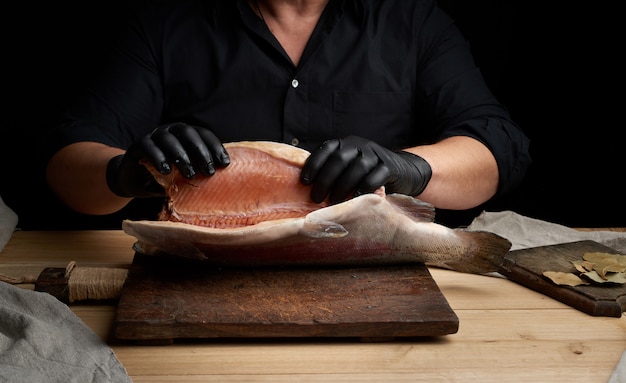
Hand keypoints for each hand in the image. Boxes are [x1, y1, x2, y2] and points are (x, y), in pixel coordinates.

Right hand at [106, 122, 229, 197]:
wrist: (134, 180)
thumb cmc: (165, 178)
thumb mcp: (183, 177)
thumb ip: (197, 175)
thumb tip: (221, 187)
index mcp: (185, 135)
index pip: (203, 134)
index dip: (215, 147)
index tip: (224, 164)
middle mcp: (171, 131)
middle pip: (188, 133)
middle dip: (201, 151)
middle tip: (209, 172)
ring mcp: (154, 136)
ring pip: (168, 139)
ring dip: (181, 156)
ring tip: (190, 174)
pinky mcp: (138, 145)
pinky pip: (148, 147)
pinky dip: (158, 158)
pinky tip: (166, 171)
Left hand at [300, 136, 431, 203]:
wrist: (404, 171)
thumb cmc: (369, 174)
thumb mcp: (350, 167)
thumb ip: (334, 172)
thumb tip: (308, 190)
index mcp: (346, 144)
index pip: (327, 149)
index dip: (314, 164)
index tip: (304, 181)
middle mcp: (360, 145)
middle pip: (339, 159)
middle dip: (325, 179)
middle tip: (316, 198)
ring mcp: (376, 155)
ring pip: (357, 167)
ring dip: (343, 186)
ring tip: (333, 202)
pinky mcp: (390, 167)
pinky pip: (375, 176)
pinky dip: (363, 188)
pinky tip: (355, 199)